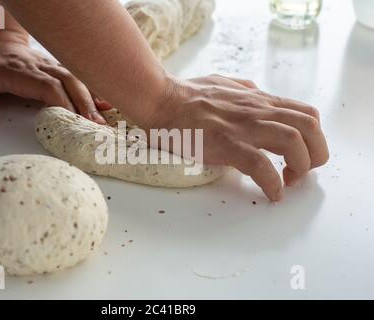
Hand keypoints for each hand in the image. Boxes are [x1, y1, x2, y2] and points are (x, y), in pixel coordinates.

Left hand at [0, 30, 110, 122]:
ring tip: (104, 119)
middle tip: (96, 126)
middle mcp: (39, 66)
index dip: (62, 101)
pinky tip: (107, 102)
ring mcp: (50, 66)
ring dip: (91, 98)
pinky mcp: (57, 69)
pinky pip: (78, 78)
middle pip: (68, 82)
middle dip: (83, 103)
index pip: (46, 85)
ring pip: (76, 79)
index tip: (73, 121)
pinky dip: (93, 90)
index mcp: (17, 70)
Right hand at [149, 75, 328, 200]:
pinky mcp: (225, 143)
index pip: (306, 114)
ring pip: (292, 142)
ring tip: (288, 182)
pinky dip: (272, 183)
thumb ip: (246, 91)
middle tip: (301, 173)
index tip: (302, 156)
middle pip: (310, 127)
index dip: (314, 139)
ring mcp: (242, 126)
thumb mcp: (226, 83)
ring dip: (299, 167)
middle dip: (316, 154)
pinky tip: (271, 194)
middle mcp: (257, 110)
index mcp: (259, 100)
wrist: (161, 99)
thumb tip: (257, 96)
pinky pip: (259, 164)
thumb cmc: (188, 94)